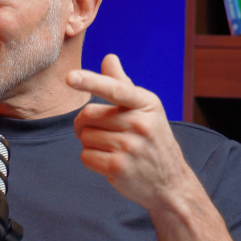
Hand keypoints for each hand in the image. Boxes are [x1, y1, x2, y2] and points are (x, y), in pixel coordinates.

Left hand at [67, 54, 196, 212]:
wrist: (170, 182)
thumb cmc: (152, 140)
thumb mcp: (146, 110)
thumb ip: (123, 85)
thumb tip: (109, 58)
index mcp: (146, 103)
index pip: (115, 88)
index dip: (90, 81)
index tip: (70, 77)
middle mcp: (140, 123)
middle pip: (88, 114)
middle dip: (85, 123)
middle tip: (98, 131)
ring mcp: (130, 147)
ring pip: (85, 136)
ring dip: (90, 143)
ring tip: (110, 148)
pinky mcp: (119, 167)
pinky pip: (86, 156)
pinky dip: (91, 159)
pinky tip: (108, 162)